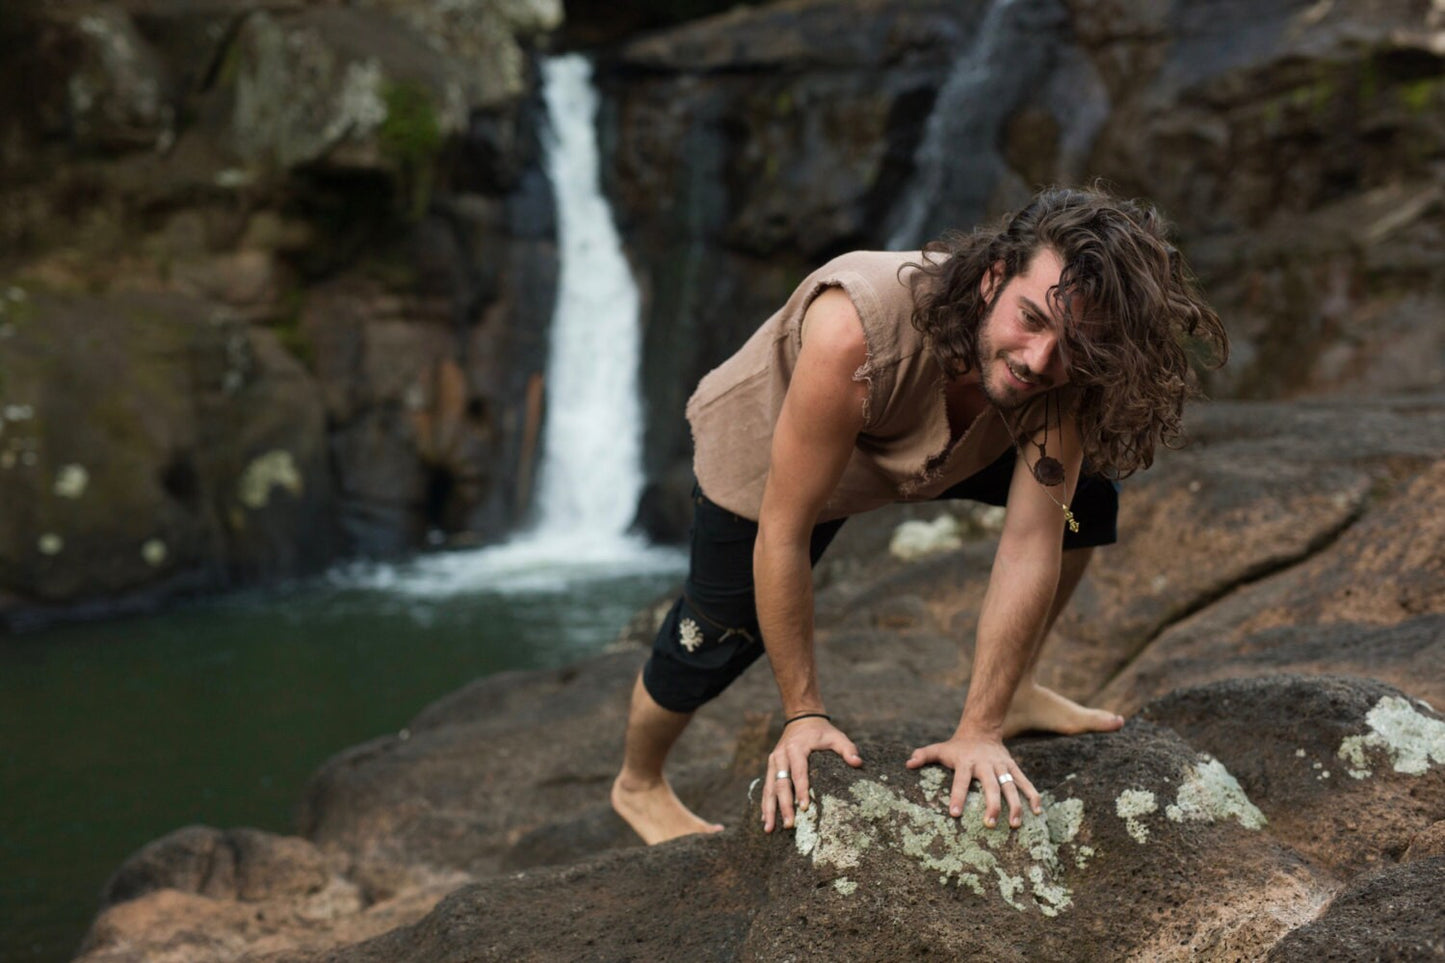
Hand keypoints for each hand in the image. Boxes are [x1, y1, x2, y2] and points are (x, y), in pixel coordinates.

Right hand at [761, 717, 862, 832]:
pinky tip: (764, 820)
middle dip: (784, 805)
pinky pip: (766, 787)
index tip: (805, 808)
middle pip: (781, 783)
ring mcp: (773, 761)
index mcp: (796, 748)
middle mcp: (781, 755)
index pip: (798, 772)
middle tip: (789, 824)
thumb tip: (857, 762)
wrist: (801, 719)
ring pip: (769, 788)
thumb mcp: (836, 736)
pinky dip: (765, 803)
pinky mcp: (771, 767)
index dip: (801, 790)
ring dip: (768, 809)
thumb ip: (847, 748)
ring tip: (768, 828)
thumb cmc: (821, 732)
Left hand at [905, 729, 1041, 828]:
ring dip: (1015, 805)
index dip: (957, 796)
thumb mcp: (939, 748)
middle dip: (992, 805)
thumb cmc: (957, 747)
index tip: (955, 814)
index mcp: (966, 762)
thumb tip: (907, 763)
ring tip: (1016, 824)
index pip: (960, 780)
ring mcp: (1001, 766)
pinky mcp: (1012, 767)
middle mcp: (985, 764)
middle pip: (990, 786)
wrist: (981, 730)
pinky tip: (1037, 811)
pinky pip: (1025, 782)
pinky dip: (1032, 795)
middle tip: (990, 824)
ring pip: (1011, 785)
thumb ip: (923, 755)